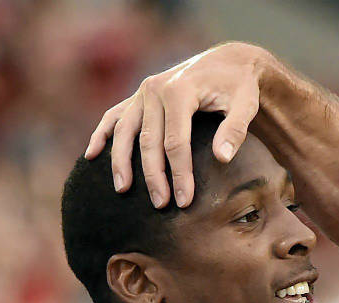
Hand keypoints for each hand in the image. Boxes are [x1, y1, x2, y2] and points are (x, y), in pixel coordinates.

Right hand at [85, 42, 274, 208]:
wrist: (229, 61)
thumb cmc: (239, 87)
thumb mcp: (246, 105)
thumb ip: (235, 130)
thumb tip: (222, 159)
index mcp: (178, 92)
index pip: (175, 142)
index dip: (180, 173)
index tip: (185, 200)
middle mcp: (154, 89)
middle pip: (148, 141)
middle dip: (154, 176)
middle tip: (160, 205)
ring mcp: (143, 92)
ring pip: (125, 131)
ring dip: (121, 161)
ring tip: (123, 189)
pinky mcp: (139, 96)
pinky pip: (115, 116)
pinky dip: (102, 134)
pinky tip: (92, 155)